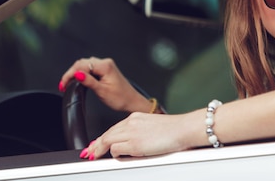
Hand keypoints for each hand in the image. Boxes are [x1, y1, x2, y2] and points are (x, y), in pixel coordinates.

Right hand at [59, 57, 150, 112]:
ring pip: (85, 64)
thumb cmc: (120, 98)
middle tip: (63, 85)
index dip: (69, 74)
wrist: (131, 101)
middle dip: (70, 73)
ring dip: (75, 72)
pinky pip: (90, 68)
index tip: (63, 84)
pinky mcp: (105, 69)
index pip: (81, 65)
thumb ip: (89, 81)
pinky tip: (77, 80)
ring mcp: (106, 65)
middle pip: (82, 63)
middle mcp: (106, 63)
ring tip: (68, 83)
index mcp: (105, 66)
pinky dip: (81, 73)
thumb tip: (77, 74)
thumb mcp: (102, 91)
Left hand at [79, 111, 203, 158]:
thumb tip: (132, 141)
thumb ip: (141, 130)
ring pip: (107, 140)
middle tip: (90, 152)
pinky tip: (116, 157)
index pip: (114, 127)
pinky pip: (115, 150)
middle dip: (96, 144)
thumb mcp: (153, 125)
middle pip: (107, 133)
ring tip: (95, 156)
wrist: (184, 128)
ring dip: (101, 150)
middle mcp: (131, 122)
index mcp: (136, 116)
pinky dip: (114, 155)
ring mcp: (132, 133)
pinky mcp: (134, 145)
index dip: (103, 137)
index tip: (96, 143)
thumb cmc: (174, 129)